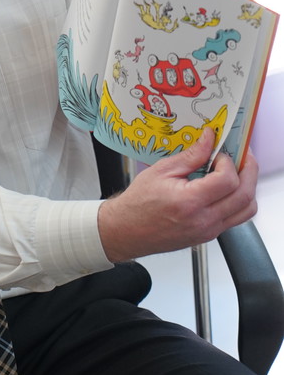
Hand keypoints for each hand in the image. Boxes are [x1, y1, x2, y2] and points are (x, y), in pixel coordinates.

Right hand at [97, 129, 258, 261]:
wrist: (127, 230)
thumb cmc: (138, 204)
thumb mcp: (161, 171)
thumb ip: (191, 155)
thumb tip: (208, 139)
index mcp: (190, 202)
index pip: (228, 180)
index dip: (228, 161)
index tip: (218, 152)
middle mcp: (204, 220)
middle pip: (246, 195)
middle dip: (248, 170)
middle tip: (240, 155)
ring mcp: (209, 231)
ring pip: (247, 209)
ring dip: (247, 187)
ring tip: (235, 171)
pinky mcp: (210, 235)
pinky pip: (236, 217)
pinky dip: (237, 199)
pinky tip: (224, 187)